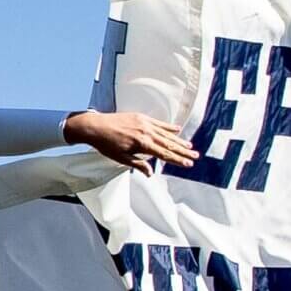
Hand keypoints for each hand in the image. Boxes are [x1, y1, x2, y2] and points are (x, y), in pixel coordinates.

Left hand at [62, 110, 200, 175]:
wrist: (95, 126)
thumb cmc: (106, 144)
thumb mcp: (121, 158)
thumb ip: (138, 165)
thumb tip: (150, 173)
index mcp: (142, 144)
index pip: (165, 154)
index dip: (177, 160)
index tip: (188, 164)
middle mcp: (146, 132)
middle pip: (169, 144)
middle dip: (183, 151)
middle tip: (195, 156)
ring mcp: (144, 123)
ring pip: (166, 134)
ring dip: (179, 140)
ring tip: (190, 146)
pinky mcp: (140, 117)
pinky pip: (158, 123)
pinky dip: (168, 127)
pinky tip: (177, 129)